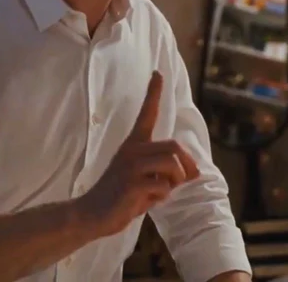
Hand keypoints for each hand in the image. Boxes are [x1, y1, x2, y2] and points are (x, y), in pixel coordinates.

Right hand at [77, 72, 199, 237]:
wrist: (92, 213)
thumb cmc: (122, 196)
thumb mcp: (146, 177)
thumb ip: (166, 170)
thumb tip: (195, 170)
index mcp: (133, 144)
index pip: (146, 113)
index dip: (153, 93)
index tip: (158, 73)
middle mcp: (132, 150)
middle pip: (174, 146)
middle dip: (186, 165)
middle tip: (183, 180)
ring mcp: (131, 166)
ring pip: (173, 164)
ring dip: (176, 181)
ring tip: (162, 191)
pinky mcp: (132, 183)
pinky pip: (164, 186)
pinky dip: (162, 197)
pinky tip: (148, 201)